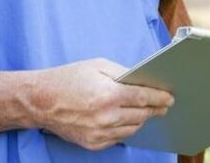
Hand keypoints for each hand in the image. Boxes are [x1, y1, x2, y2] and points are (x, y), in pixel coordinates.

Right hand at [31, 59, 172, 150]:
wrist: (40, 101)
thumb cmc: (68, 79)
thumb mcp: (98, 66)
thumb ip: (123, 74)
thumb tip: (143, 81)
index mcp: (108, 95)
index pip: (144, 98)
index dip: (160, 98)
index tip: (169, 97)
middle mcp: (105, 117)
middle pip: (141, 115)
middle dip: (155, 109)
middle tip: (163, 105)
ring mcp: (99, 133)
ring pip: (132, 129)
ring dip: (142, 119)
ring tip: (147, 111)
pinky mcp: (93, 143)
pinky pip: (118, 138)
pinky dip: (126, 129)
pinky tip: (128, 120)